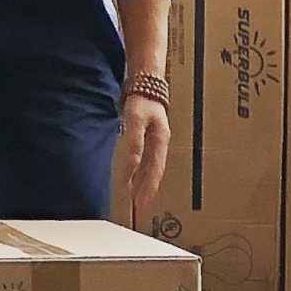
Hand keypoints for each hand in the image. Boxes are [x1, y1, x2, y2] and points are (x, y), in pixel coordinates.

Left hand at [120, 93, 171, 230]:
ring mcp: (156, 141)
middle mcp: (160, 144)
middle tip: (141, 208)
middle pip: (154, 172)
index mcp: (160, 142)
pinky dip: (142, 171)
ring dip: (144, 182)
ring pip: (151, 167)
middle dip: (147, 190)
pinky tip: (136, 176)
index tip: (142, 204)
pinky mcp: (149, 137)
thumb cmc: (143, 99)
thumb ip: (134, 143)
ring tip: (139, 198)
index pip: (154, 171)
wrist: (147, 82)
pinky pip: (147, 159)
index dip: (148, 189)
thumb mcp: (136, 120)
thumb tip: (131, 166)